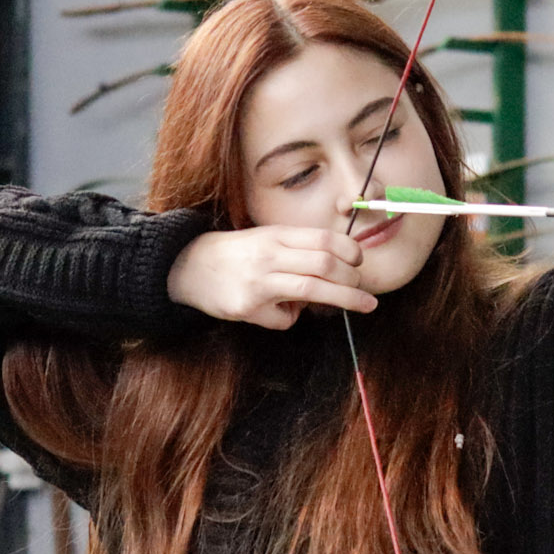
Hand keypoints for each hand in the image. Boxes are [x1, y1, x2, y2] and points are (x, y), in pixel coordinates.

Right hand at [166, 226, 377, 327]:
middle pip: (324, 264)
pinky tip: (276, 311)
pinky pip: (284, 318)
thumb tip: (337, 273)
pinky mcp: (247, 306)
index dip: (350, 251)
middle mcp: (269, 255)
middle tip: (364, 291)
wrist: (189, 266)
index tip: (360, 262)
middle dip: (352, 280)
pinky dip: (290, 318)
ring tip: (364, 305)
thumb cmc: (239, 255)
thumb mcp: (269, 241)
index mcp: (276, 235)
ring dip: (345, 299)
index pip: (323, 238)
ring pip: (312, 289)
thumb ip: (301, 252)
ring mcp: (258, 281)